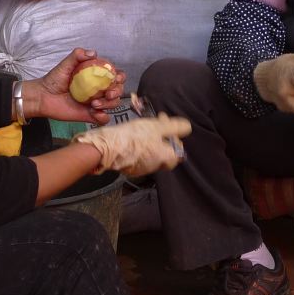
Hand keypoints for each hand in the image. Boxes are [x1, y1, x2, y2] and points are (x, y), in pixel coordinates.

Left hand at [24, 48, 125, 125]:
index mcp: (96, 77)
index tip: (115, 78)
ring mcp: (96, 103)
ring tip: (94, 104)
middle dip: (117, 92)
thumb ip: (78, 56)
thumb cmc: (54, 80)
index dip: (119, 77)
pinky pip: (104, 119)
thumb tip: (94, 53)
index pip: (115, 75)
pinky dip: (103, 117)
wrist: (43, 97)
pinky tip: (94, 113)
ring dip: (109, 104)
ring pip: (114, 104)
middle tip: (107, 93)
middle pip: (118, 90)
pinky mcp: (91, 115)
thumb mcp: (65, 64)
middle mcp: (99, 90)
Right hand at [73, 114, 191, 176]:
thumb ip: (174, 127)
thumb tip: (188, 128)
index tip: (165, 125)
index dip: (175, 138)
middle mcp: (155, 166)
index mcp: (165, 158)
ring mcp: (141, 169)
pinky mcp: (128, 168)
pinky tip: (132, 138)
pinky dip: (140, 148)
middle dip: (163, 139)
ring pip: (152, 155)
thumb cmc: (134, 136)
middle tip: (154, 126)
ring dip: (151, 143)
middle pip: (165, 154)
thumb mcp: (156, 127)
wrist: (105, 148)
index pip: (179, 152)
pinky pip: (139, 157)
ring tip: (143, 130)